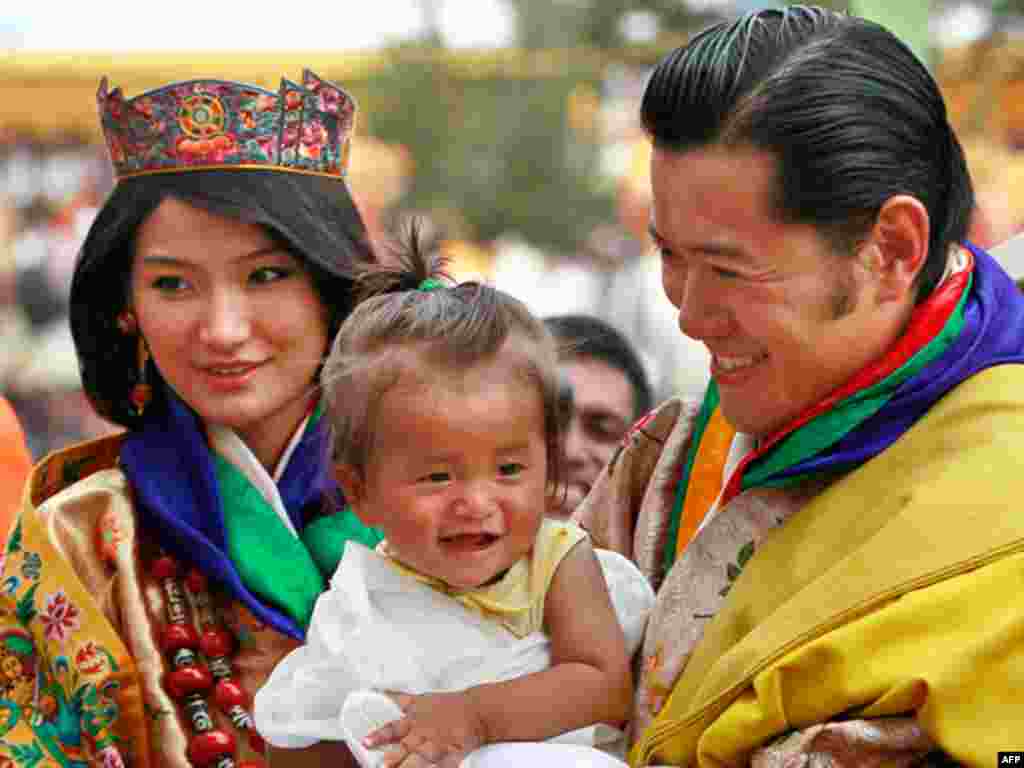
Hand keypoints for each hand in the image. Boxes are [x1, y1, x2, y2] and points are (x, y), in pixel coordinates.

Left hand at [363, 690, 486, 767]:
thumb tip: (377, 691)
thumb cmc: (447, 706)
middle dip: (395, 757)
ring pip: (423, 757)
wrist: (476, 710)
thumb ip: (398, 699)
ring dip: (411, 766)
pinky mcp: (454, 754)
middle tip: (384, 765)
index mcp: (414, 721)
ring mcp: (439, 744)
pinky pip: (446, 764)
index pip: (393, 729)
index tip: (366, 742)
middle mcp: (425, 733)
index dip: (379, 736)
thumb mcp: (421, 700)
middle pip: (407, 747)